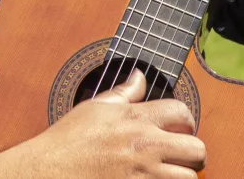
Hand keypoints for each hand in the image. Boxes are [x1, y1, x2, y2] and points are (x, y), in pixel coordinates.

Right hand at [0, 70, 205, 177]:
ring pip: (189, 178)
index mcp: (135, 119)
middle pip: (197, 149)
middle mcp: (144, 146)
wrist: (46, 172)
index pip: (182, 113)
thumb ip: (124, 93)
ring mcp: (143, 175)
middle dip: (192, 153)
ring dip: (182, 177)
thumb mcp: (94, 108)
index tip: (180, 130)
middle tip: (180, 157)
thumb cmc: (67, 142)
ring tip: (167, 174)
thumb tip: (139, 76)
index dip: (186, 122)